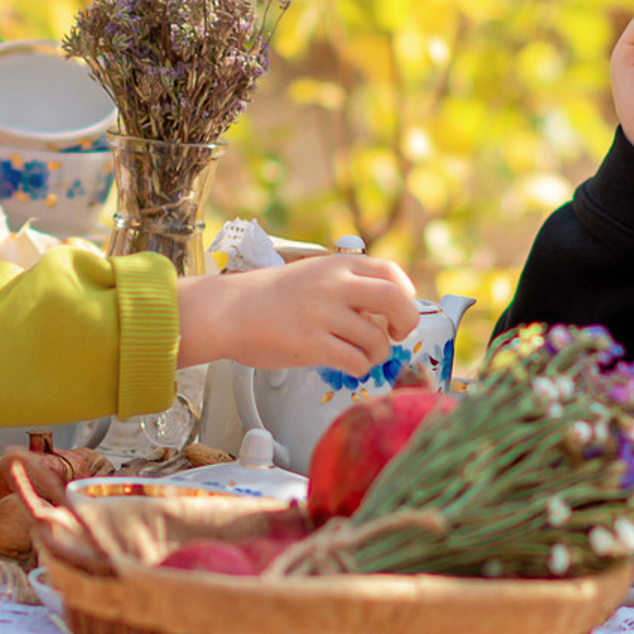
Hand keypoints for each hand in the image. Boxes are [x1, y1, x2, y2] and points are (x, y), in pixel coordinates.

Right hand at [176, 253, 419, 375]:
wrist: (227, 310)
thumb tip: (383, 309)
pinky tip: (349, 366)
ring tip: (363, 356)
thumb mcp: (311, 274)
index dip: (406, 293)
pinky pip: (355, 361)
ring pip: (377, 339)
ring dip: (378, 354)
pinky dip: (360, 368)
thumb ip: (345, 285)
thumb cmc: (267, 298)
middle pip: (396, 300)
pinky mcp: (311, 344)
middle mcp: (334, 286)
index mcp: (336, 265)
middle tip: (397, 334)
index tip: (399, 310)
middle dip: (406, 322)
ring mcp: (323, 315)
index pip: (391, 272)